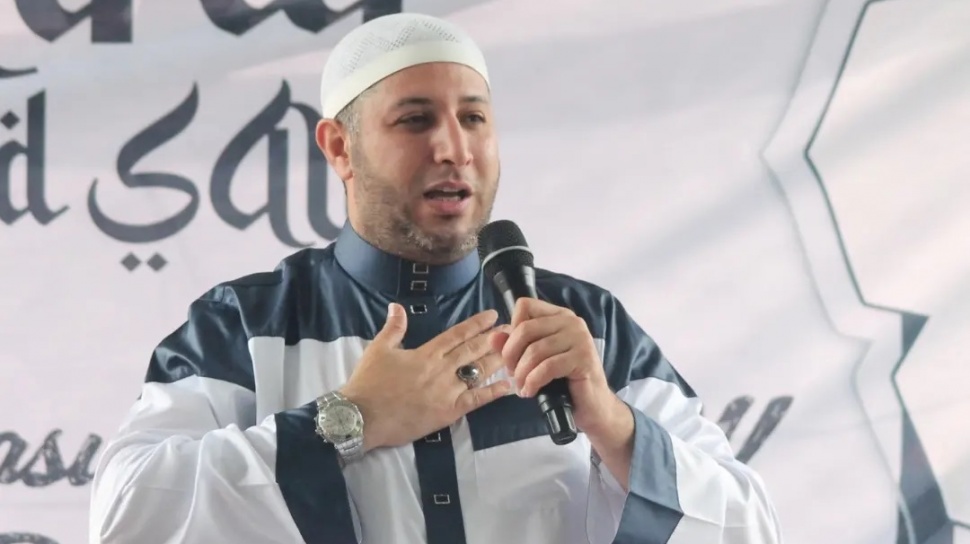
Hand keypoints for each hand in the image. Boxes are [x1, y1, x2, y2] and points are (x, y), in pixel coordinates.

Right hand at [340, 303, 511, 451]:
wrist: (362, 416)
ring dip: (496, 360)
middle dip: (493, 339)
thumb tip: (397, 306)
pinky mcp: (447, 412)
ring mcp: (446, 391)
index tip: (491, 315)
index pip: (456, 334)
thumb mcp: (378, 349)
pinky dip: (493, 393)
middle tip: (511, 330)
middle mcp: (440, 369)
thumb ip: (393, 327)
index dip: (476, 324)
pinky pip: (475, 400)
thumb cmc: (368, 383)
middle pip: (472, 350)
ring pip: (477, 372)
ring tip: (513, 351)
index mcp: (425, 353)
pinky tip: (508, 386)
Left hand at [489, 298, 625, 435]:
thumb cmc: (562, 382)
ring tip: (522, 386)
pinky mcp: (584, 358)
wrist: (591, 406)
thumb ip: (514, 346)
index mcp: (559, 316)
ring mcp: (580, 338)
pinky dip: (533, 382)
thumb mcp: (534, 361)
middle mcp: (571, 321)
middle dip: (511, 355)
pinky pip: (547, 367)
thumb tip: (493, 337)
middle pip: (525, 328)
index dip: (511, 330)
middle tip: (512, 374)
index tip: (513, 353)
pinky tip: (530, 391)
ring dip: (522, 373)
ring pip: (535, 350)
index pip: (525, 306)